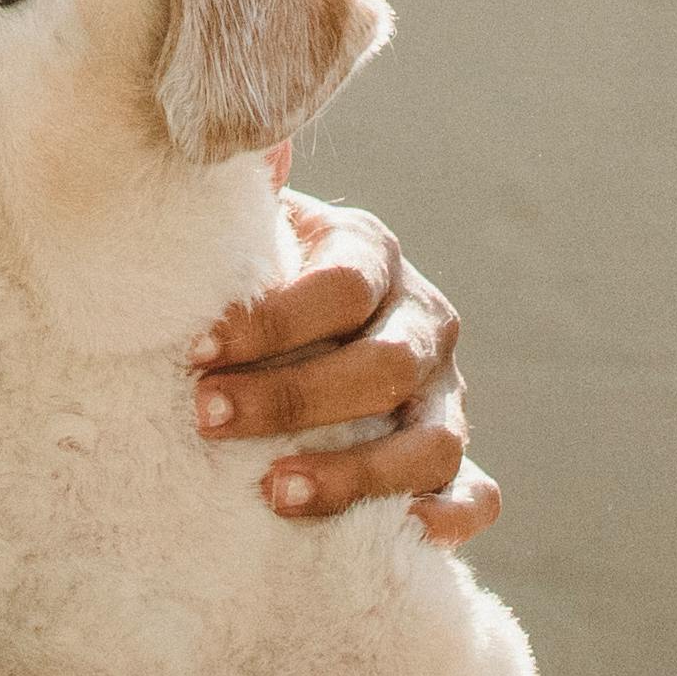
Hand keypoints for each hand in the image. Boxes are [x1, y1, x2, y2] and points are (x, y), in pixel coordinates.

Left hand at [196, 188, 493, 542]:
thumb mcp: (247, 229)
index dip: (272, 321)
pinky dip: (450, 516)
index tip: (198, 350)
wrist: (292, 329)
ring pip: (432, 439)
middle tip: (205, 417)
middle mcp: (421, 321)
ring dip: (357, 473)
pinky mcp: (452, 457)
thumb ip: (247, 194)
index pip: (342, 287)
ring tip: (275, 495)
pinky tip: (403, 536)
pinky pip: (478, 493)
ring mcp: (445, 394)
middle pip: (381, 367)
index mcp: (372, 255)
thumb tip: (257, 138)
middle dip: (290, 397)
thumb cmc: (252, 277)